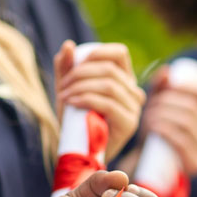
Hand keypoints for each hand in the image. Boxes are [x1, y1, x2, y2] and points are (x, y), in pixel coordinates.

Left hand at [55, 40, 145, 160]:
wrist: (77, 151)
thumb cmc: (75, 119)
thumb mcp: (67, 88)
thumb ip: (66, 68)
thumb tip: (68, 45)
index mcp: (124, 79)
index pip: (119, 53)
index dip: (97, 53)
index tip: (74, 65)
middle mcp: (134, 92)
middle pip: (110, 69)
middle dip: (80, 74)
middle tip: (61, 87)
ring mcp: (134, 109)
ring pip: (109, 85)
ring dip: (81, 87)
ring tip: (63, 96)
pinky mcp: (129, 124)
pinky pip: (109, 103)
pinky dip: (86, 99)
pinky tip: (72, 103)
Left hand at [139, 66, 196, 176]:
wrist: (146, 166)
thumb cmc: (153, 133)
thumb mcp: (156, 107)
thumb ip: (160, 88)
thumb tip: (168, 71)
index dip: (185, 85)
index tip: (165, 86)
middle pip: (192, 108)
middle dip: (168, 102)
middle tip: (150, 105)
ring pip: (187, 123)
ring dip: (163, 115)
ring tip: (148, 116)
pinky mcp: (195, 164)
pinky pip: (183, 142)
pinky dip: (165, 130)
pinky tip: (152, 127)